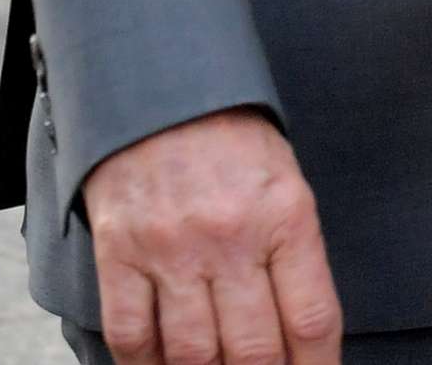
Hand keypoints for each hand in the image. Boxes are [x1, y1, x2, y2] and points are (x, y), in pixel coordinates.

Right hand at [84, 106, 340, 363]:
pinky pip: (132, 337)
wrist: (162, 92)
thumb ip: (292, 253)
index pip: (312, 317)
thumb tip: (296, 332)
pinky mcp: (120, 255)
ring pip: (193, 354)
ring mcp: (172, 250)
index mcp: (287, 215)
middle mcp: (232, 237)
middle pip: (253, 349)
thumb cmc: (235, 143)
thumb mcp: (286, 183)